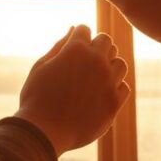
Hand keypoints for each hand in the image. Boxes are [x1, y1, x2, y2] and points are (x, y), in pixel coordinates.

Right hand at [15, 25, 129, 154]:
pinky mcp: (114, 102)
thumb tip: (73, 29)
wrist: (44, 131)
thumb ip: (59, 45)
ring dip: (109, 67)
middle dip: (96, 48)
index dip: (77, 39)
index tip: (71, 52)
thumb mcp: (41, 66)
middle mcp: (96, 61)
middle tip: (83, 65)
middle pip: (106, 41)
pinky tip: (100, 95)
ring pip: (120, 63)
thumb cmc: (36, 97)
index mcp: (75, 48)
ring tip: (94, 80)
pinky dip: (115, 88)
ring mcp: (108, 81)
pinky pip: (124, 86)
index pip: (85, 29)